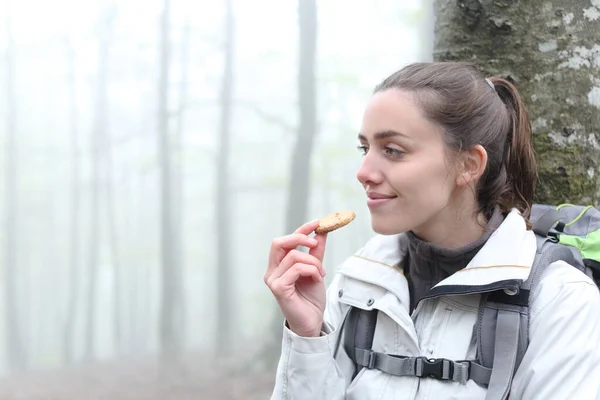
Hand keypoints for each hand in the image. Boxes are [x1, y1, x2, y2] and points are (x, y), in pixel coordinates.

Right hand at [264, 220, 327, 336]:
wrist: (313, 321)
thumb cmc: (311, 298)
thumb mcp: (316, 269)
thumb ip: (316, 251)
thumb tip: (321, 231)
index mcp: (278, 266)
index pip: (285, 241)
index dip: (300, 230)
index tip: (317, 223)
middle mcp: (272, 271)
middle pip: (279, 243)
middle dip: (299, 238)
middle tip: (315, 244)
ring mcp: (273, 280)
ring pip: (293, 256)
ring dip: (313, 262)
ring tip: (321, 273)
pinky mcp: (278, 288)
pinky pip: (297, 269)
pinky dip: (311, 270)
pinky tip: (317, 279)